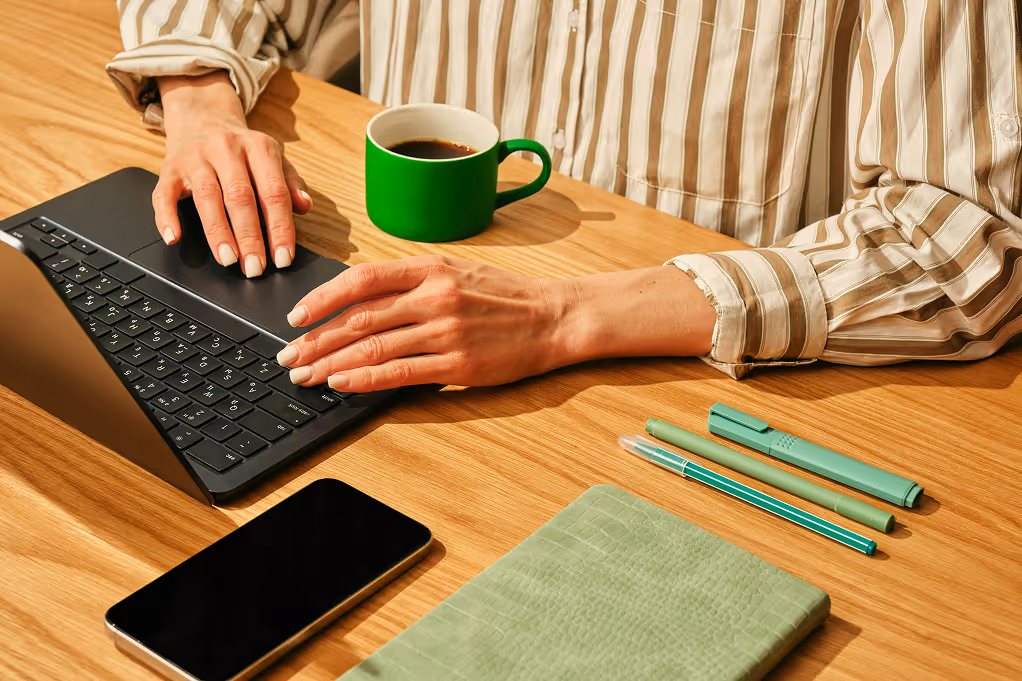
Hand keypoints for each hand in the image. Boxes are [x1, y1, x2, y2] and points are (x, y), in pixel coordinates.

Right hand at [153, 71, 312, 276]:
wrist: (202, 117)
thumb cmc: (243, 149)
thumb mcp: (272, 157)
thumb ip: (290, 182)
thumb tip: (305, 206)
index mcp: (258, 147)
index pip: (273, 192)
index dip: (280, 228)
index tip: (283, 258)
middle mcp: (227, 148)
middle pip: (240, 197)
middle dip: (250, 236)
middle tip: (255, 268)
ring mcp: (196, 158)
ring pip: (207, 197)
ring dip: (218, 232)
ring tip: (228, 260)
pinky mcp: (170, 168)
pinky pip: (164, 193)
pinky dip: (166, 217)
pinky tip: (174, 237)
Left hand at [275, 256, 581, 391]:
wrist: (555, 316)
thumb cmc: (506, 294)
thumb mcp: (457, 270)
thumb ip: (412, 279)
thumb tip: (362, 296)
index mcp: (430, 267)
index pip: (361, 279)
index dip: (322, 299)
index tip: (296, 316)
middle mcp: (434, 295)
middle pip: (359, 317)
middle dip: (315, 339)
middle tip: (288, 356)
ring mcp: (445, 330)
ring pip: (373, 346)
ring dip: (331, 363)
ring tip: (306, 375)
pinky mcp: (458, 364)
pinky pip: (400, 372)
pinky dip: (365, 379)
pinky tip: (342, 384)